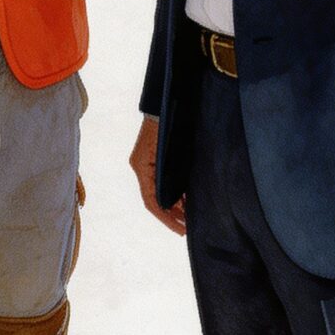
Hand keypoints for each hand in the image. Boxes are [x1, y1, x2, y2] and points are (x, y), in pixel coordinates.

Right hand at [129, 116, 185, 235]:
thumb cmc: (165, 124)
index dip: (166, 218)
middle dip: (172, 215)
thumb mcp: (167, 151)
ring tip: (192, 216)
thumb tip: (177, 200)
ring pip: (160, 192)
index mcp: (142, 167)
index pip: (151, 201)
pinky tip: (189, 199)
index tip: (181, 230)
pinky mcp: (156, 160)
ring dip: (175, 205)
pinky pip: (164, 183)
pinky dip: (176, 194)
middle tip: (190, 227)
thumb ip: (169, 174)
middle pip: (155, 200)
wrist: (162, 104)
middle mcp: (142, 168)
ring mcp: (147, 164)